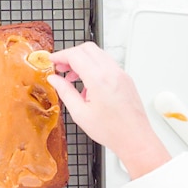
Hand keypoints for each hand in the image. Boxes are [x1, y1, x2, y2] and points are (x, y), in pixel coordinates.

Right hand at [47, 42, 169, 178]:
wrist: (135, 138)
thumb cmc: (112, 130)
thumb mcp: (80, 113)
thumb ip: (65, 92)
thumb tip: (54, 79)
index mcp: (99, 79)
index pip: (75, 55)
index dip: (60, 55)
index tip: (52, 60)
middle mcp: (112, 72)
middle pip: (87, 48)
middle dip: (71, 55)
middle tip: (61, 67)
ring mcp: (121, 74)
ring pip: (98, 54)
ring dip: (83, 60)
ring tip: (72, 78)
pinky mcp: (126, 79)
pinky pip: (107, 64)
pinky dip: (94, 67)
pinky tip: (88, 85)